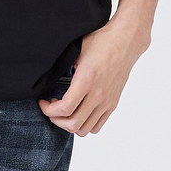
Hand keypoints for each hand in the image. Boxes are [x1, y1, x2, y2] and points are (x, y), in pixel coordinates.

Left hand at [38, 19, 148, 135]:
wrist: (126, 40)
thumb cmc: (101, 42)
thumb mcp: (77, 51)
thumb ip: (62, 68)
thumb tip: (46, 79)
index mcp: (87, 80)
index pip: (64, 109)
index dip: (48, 110)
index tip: (43, 102)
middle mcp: (98, 94)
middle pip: (72, 124)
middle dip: (56, 120)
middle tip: (51, 109)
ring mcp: (107, 101)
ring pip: (84, 129)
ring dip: (69, 124)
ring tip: (65, 111)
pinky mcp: (112, 104)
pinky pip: (96, 126)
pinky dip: (84, 124)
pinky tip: (79, 112)